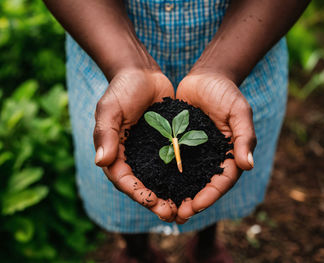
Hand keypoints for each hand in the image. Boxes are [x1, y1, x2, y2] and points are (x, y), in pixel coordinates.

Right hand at [93, 68, 176, 221]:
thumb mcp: (110, 109)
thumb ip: (105, 134)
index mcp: (115, 152)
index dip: (136, 193)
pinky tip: (194, 186)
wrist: (143, 72)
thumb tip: (101, 162)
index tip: (151, 202)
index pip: (122, 179)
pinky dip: (181, 177)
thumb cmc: (122, 88)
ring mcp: (151, 152)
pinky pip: (173, 164)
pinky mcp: (166, 144)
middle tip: (170, 213)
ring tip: (184, 208)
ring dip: (170, 195)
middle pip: (142, 185)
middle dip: (155, 201)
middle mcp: (132, 156)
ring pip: (159, 179)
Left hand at [175, 72, 256, 223]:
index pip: (222, 181)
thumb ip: (244, 137)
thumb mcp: (239, 111)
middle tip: (176, 215)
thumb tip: (248, 166)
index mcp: (229, 154)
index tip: (195, 207)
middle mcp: (211, 158)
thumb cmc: (226, 92)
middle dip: (191, 202)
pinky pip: (171, 163)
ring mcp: (194, 152)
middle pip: (203, 186)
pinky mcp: (178, 144)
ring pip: (185, 179)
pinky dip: (164, 176)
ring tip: (162, 208)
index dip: (210, 196)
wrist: (205, 77)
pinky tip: (152, 185)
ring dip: (176, 195)